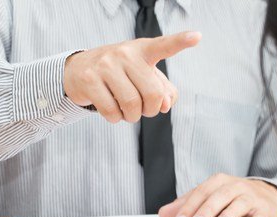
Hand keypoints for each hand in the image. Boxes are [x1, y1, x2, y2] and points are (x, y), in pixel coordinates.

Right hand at [64, 31, 200, 122]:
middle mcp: (125, 53)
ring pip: (131, 105)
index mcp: (143, 50)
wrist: (79, 70)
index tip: (197, 37)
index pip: (164, 46)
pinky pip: (112, 112)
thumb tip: (165, 106)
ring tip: (127, 110)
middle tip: (143, 109)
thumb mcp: (144, 78)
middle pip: (152, 94)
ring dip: (132, 116)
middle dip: (150, 110)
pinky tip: (112, 110)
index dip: (181, 42)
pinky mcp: (89, 79)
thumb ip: (163, 91)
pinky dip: (115, 118)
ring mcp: (105, 65)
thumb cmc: (121, 75)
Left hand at [158, 174, 276, 216]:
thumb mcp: (209, 197)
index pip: (201, 193)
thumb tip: (164, 214)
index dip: (189, 207)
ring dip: (229, 214)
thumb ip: (187, 204)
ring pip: (240, 204)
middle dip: (206, 211)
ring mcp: (251, 197)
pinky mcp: (265, 209)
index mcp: (218, 182)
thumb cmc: (233, 196)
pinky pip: (261, 215)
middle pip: (219, 196)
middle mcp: (235, 186)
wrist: (267, 195)